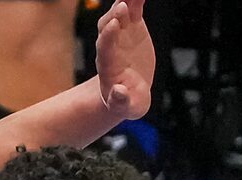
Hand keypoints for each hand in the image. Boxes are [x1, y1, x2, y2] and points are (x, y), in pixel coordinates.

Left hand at [90, 0, 153, 122]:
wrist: (128, 90)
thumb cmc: (126, 101)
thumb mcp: (126, 107)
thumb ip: (121, 101)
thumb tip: (118, 92)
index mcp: (108, 65)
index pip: (105, 48)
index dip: (108, 36)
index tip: (114, 26)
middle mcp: (110, 45)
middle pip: (107, 27)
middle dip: (114, 16)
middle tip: (122, 6)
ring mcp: (120, 33)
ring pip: (119, 14)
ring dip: (124, 2)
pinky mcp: (131, 27)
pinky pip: (133, 9)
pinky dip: (136, 0)